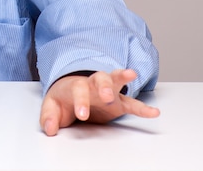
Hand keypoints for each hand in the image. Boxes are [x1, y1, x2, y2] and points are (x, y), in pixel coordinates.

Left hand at [40, 68, 159, 135]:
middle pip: (99, 78)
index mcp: (76, 85)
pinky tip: (153, 112)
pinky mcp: (118, 103)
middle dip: (104, 86)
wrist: (70, 91)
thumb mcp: (51, 106)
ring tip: (131, 74)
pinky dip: (142, 108)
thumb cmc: (63, 98)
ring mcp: (107, 91)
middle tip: (106, 96)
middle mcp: (93, 84)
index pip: (78, 89)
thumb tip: (50, 128)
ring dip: (122, 78)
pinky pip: (131, 104)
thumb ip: (48, 116)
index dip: (81, 101)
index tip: (82, 114)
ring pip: (115, 81)